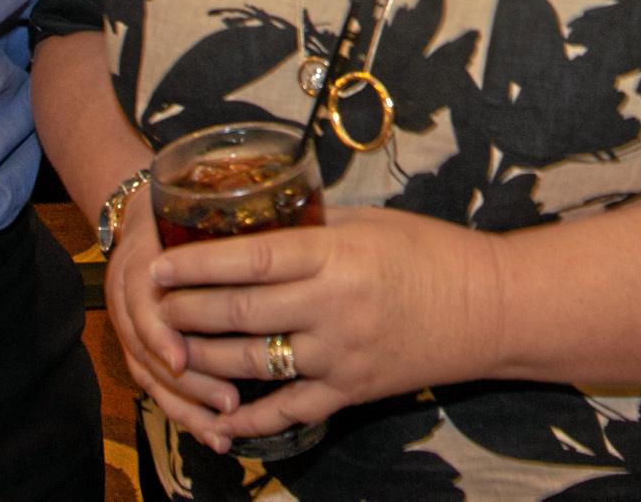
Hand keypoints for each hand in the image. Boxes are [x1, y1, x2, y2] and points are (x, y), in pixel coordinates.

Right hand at [104, 187, 249, 447]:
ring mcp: (130, 323)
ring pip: (150, 375)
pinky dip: (185, 410)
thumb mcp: (201, 202)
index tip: (183, 357)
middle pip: (146, 350)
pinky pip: (157, 385)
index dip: (160, 332)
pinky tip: (216, 433)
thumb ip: (241, 221)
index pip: (141, 302)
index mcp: (143, 257)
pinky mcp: (141, 346)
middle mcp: (129, 295)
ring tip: (224, 428)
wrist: (146, 209)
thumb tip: (309, 221)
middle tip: (229, 402)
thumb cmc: (190, 203)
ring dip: (187, 403)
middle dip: (187, 380)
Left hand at [150, 206, 505, 444]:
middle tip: (151, 305)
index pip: (253, 258)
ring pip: (253, 364)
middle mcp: (334, 307)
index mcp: (337, 256)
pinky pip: (288, 411)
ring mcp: (340, 354)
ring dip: (204, 359)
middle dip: (187, 310)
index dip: (199, 263)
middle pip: (242, 312)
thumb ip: (314, 228)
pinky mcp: (351, 390)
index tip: (160, 262)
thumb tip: (260, 222)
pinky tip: (216, 419)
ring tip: (171, 349)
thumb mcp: (371, 223)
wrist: (489, 308)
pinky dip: (248, 419)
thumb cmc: (432, 252)